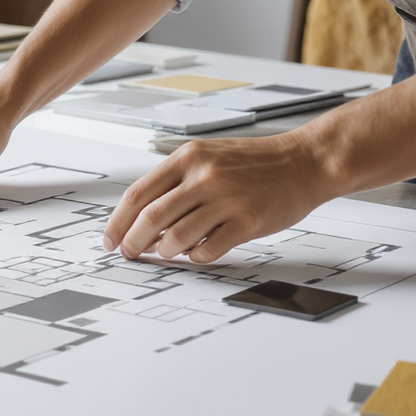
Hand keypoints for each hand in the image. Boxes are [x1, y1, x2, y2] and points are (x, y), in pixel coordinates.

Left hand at [103, 132, 339, 262]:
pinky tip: (197, 253)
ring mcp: (226, 199)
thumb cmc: (254, 163)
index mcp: (188, 157)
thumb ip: (176, 183)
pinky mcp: (247, 222)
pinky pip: (207, 250)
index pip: (138, 195)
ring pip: (176, 238)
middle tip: (131, 253)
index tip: (110, 240)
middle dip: (133, 243)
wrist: (304, 161)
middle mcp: (204, 176)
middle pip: (150, 219)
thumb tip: (142, 221)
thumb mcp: (208, 157)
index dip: (118, 222)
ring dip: (165, 252)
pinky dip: (195, 257)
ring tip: (168, 252)